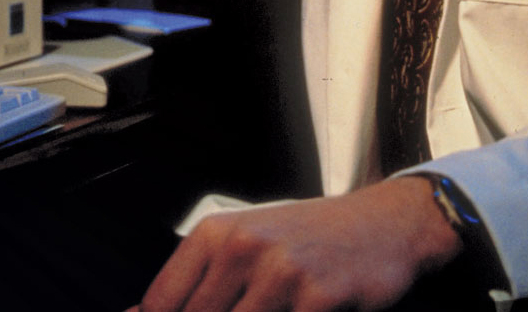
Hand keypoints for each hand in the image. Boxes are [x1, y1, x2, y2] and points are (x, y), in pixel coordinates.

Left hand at [127, 177, 461, 311]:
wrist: (381, 223)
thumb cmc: (309, 238)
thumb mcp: (249, 242)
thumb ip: (205, 278)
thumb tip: (146, 310)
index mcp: (215, 234)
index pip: (163, 298)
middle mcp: (241, 248)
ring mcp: (279, 273)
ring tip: (266, 311)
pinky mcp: (316, 296)